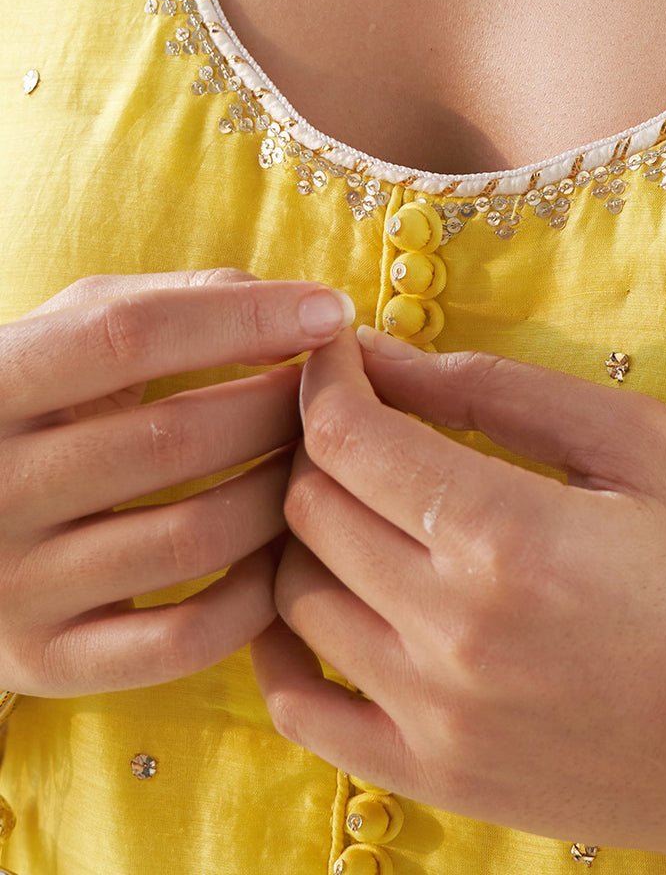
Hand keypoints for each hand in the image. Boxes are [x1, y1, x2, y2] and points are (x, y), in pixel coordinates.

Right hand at [0, 267, 355, 696]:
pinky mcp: (48, 660)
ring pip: (194, 539)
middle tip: (337, 395)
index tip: (329, 310)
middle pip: (177, 439)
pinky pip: (183, 639)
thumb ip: (165, 301)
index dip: (243, 319)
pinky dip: (255, 595)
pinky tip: (282, 549)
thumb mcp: (67, 330)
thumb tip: (289, 301)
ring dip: (282, 495)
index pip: (132, 334)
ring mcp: (16, 583)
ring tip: (319, 465)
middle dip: (281, 408)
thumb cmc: (34, 404)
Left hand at [252, 329, 665, 873]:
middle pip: (307, 507)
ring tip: (357, 496)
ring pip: (291, 594)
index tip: (342, 350)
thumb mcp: (638, 442)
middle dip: (317, 440)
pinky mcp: (431, 776)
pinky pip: (299, 708)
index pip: (345, 438)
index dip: (326, 377)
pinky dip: (280, 646)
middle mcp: (451, 631)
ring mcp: (432, 716)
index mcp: (506, 536)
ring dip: (303, 531)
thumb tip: (385, 356)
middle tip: (358, 412)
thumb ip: (498, 389)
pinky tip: (320, 597)